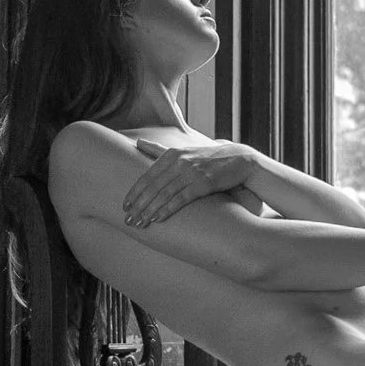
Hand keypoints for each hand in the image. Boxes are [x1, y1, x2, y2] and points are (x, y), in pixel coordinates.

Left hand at [124, 139, 256, 227]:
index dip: (134, 192)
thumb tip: (138, 142)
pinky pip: (181, 199)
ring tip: (140, 223)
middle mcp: (180, 161)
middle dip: (139, 205)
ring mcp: (192, 172)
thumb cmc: (207, 158)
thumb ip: (159, 149)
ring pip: (164, 194)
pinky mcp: (204, 183)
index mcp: (172, 154)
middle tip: (128, 220)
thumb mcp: (183, 150)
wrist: (239, 159)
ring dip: (149, 211)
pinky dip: (168, 209)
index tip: (124, 206)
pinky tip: (158, 219)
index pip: (147, 176)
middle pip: (153, 187)